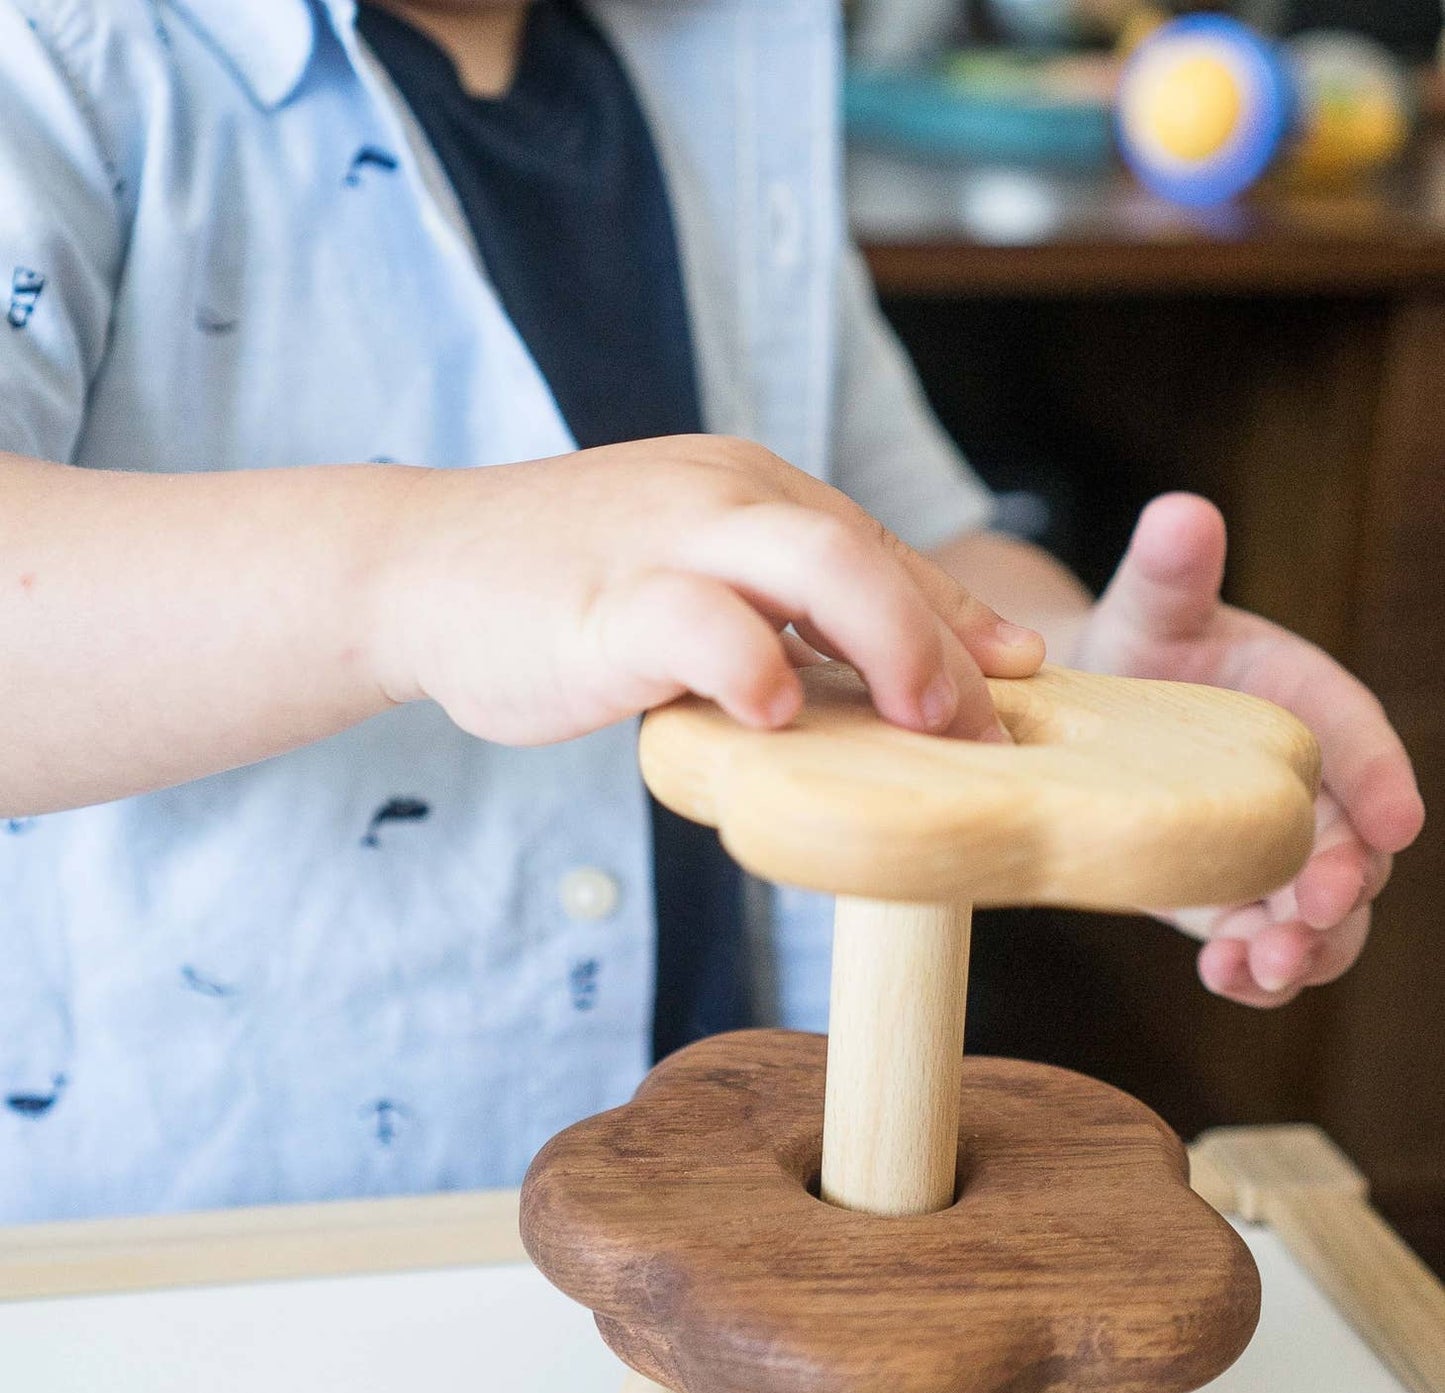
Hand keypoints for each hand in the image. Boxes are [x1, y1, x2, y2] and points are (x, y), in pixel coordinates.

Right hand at [373, 435, 1044, 747]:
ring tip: (922, 723)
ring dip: (889, 642)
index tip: (1012, 681)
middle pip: (864, 549)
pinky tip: (776, 715)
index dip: (954, 618)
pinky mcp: (604, 600)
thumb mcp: (682, 575)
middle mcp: (719, 496)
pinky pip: (699, 622)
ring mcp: (662, 539)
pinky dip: (752, 667)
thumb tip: (853, 676)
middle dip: (941, 640)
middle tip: (983, 728)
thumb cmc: (557, 586)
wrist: (414, 563)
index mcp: (745, 489)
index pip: (874, 548)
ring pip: (811, 560)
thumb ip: (767, 609)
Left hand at [1069, 494, 1424, 1006]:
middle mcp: (1310, 784)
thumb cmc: (1138, 646)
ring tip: (1257, 966)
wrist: (1090, 707)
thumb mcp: (1150, 609)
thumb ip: (1170, 572)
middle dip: (1343, 886)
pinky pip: (1263, 941)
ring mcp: (1275, 848)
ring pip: (1321, 914)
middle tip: (1311, 913)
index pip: (1361, 738)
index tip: (1396, 819)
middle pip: (1353, 844)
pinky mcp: (1233, 894)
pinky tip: (1226, 979)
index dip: (1382, 778)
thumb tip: (1180, 511)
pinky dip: (1254, 969)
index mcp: (1309, 704)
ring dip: (1303, 948)